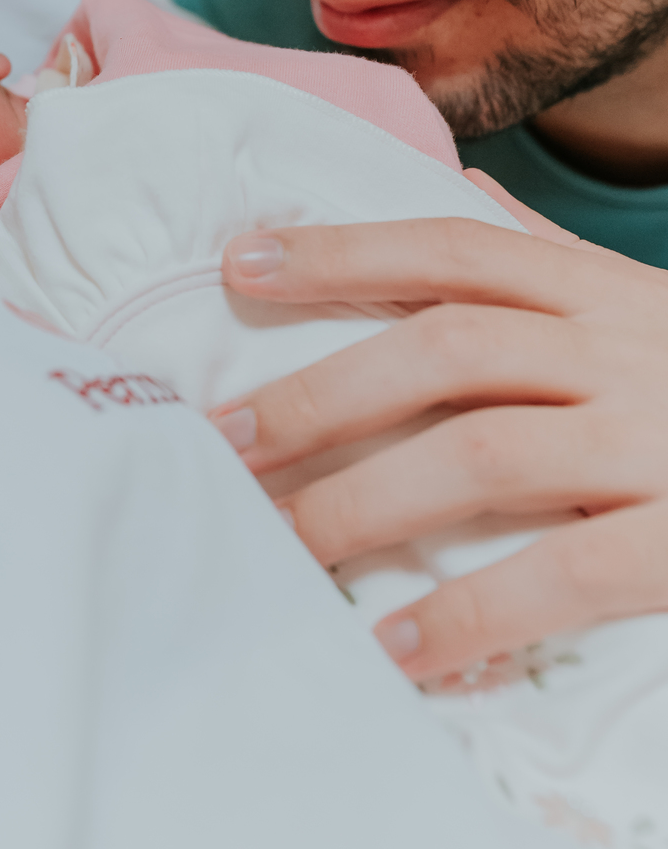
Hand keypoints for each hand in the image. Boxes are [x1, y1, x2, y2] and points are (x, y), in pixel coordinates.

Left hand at [214, 206, 667, 683]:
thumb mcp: (649, 304)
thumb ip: (557, 259)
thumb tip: (466, 201)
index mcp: (602, 288)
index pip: (452, 248)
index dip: (342, 250)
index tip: (239, 264)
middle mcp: (621, 347)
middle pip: (444, 347)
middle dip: (322, 390)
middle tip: (223, 440)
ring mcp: (655, 439)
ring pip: (482, 451)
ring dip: (365, 501)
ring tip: (280, 546)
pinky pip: (563, 573)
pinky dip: (471, 611)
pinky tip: (397, 647)